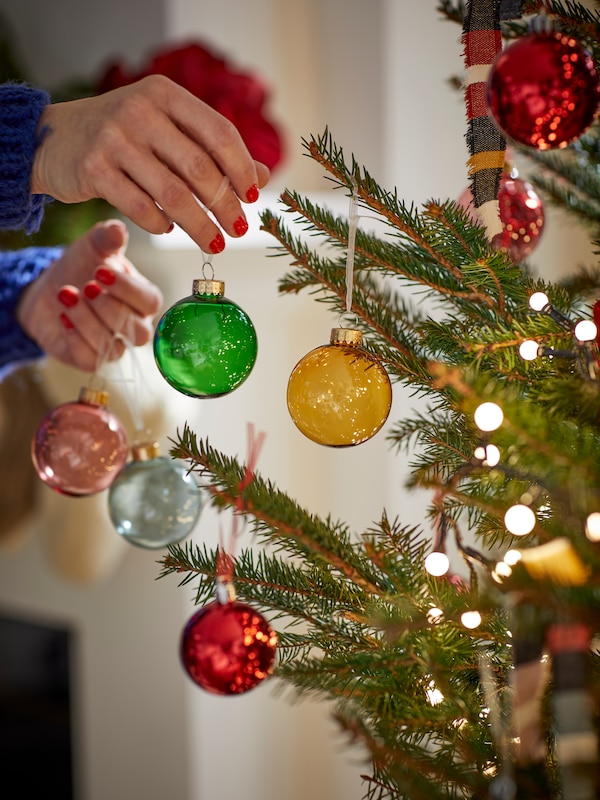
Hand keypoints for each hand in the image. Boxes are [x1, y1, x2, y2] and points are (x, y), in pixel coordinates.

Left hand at [16, 219, 162, 371]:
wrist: (48, 288)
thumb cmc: (81, 266)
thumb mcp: (93, 247)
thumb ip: (107, 238)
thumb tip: (119, 229)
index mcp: (143, 298)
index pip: (150, 301)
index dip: (127, 289)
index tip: (101, 270)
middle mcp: (135, 326)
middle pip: (137, 331)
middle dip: (109, 308)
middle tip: (86, 286)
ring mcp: (114, 346)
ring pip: (113, 346)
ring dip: (87, 320)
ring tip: (65, 295)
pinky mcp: (90, 359)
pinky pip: (90, 358)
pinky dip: (74, 337)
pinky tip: (62, 317)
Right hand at [31, 75, 270, 251]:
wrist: (53, 139)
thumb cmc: (123, 137)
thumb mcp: (166, 130)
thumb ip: (211, 149)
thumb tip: (261, 177)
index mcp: (166, 95)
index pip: (219, 132)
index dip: (241, 168)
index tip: (252, 196)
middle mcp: (140, 111)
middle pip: (199, 168)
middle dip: (225, 205)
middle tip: (238, 229)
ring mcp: (114, 139)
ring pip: (173, 195)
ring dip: (200, 225)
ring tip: (215, 243)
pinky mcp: (94, 170)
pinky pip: (141, 209)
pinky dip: (162, 225)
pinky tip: (170, 229)